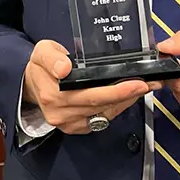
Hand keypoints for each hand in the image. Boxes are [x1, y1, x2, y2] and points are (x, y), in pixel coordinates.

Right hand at [23, 39, 159, 134]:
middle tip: (150, 83)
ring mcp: (68, 123)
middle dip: (129, 94)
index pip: (91, 94)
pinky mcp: (75, 128)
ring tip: (144, 87)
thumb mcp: (41, 51)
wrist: (30, 83)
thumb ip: (52, 58)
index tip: (137, 82)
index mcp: (52, 93)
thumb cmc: (40, 65)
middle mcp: (60, 112)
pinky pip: (101, 119)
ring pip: (104, 113)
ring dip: (126, 101)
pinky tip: (127, 97)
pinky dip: (116, 108)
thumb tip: (64, 68)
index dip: (117, 90)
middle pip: (101, 105)